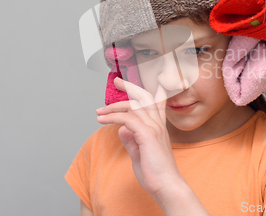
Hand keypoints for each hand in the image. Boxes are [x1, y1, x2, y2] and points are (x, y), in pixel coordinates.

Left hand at [96, 77, 183, 199]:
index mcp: (158, 127)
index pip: (156, 102)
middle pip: (144, 97)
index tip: (137, 83)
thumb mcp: (139, 154)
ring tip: (99, 111)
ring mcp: (154, 128)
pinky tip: (102, 120)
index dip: (149, 90)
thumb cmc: (155, 173)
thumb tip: (122, 129)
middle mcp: (158, 124)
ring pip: (133, 106)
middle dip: (130, 87)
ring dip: (113, 107)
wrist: (166, 185)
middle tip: (117, 81)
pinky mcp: (147, 134)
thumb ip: (131, 140)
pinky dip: (112, 117)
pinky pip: (126, 119)